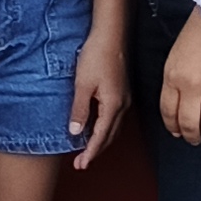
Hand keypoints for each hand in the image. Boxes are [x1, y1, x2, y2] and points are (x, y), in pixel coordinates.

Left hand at [67, 28, 128, 168]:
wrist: (110, 35)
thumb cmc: (96, 55)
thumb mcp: (82, 84)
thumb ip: (80, 110)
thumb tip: (76, 132)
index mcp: (113, 106)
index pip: (101, 137)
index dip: (90, 153)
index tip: (81, 165)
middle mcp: (123, 105)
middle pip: (110, 136)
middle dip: (95, 151)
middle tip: (81, 163)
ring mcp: (124, 99)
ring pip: (113, 128)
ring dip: (101, 141)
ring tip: (87, 150)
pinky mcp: (122, 92)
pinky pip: (115, 118)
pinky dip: (105, 129)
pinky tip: (96, 128)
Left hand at [161, 15, 200, 143]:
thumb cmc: (199, 30)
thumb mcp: (176, 54)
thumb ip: (175, 78)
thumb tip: (179, 100)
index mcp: (173, 77)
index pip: (168, 111)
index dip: (172, 126)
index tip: (177, 133)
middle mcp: (191, 86)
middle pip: (189, 122)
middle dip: (192, 136)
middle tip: (196, 141)